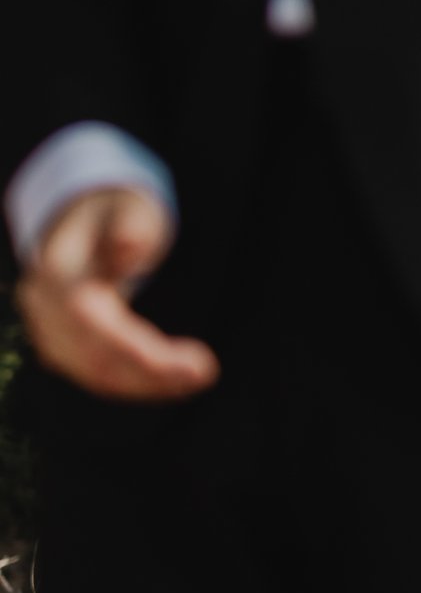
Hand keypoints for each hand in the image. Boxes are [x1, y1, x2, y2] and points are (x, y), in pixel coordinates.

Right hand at [17, 188, 218, 402]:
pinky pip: (100, 375)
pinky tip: (177, 381)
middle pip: (94, 355)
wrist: (78, 227)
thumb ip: (127, 225)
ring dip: (148, 383)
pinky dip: (139, 382)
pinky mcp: (63, 348)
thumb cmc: (112, 216)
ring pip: (97, 373)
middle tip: (204, 373)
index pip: (90, 320)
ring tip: (198, 376)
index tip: (192, 362)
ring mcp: (49, 331)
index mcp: (55, 272)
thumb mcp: (125, 209)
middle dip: (150, 372)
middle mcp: (44, 308)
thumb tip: (131, 245)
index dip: (135, 348)